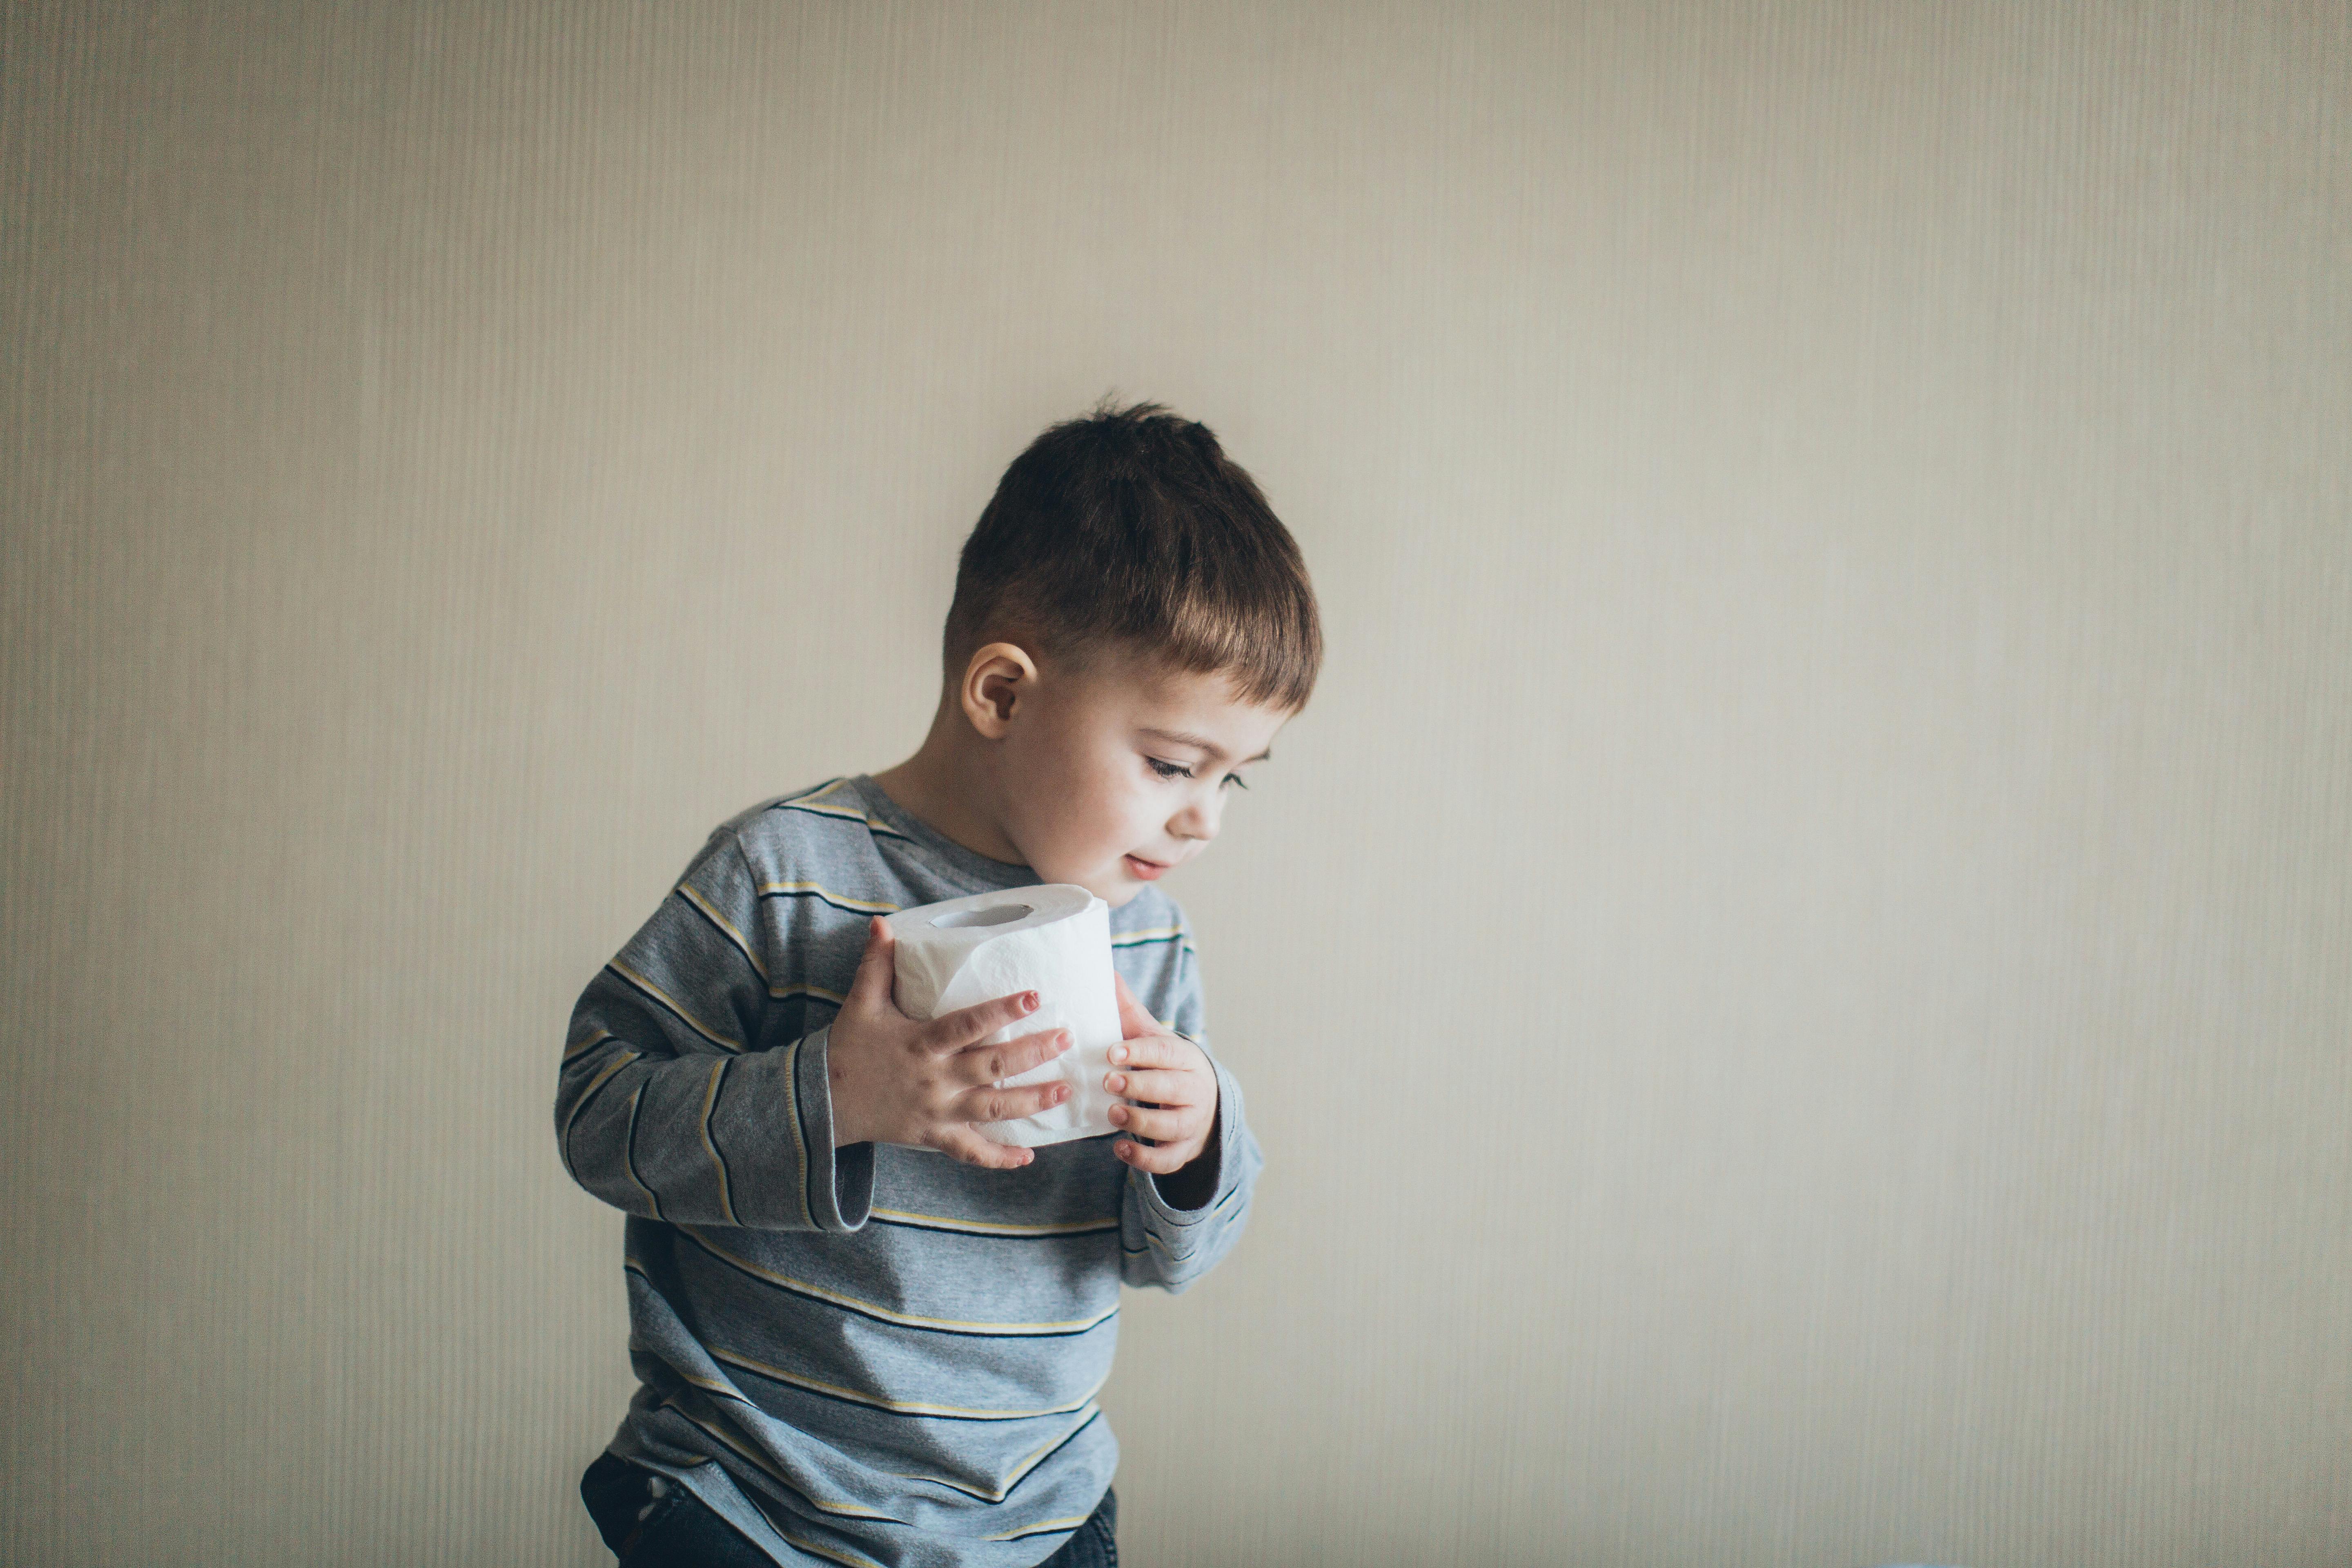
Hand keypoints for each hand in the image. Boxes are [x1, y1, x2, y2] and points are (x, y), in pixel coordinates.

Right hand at [827, 916, 1073, 1168]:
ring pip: (993, 1110)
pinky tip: (1028, 1156)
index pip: (967, 1024)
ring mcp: (937, 1111)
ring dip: (1032, 1102)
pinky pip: (971, 1152)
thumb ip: (877, 964)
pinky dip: (999, 1159)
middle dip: (1032, 1053)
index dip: (1001, 1011)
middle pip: (992, 1067)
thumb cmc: (848, 1047)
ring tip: (1066, 1089)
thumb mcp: (862, 1003)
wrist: (823, 1102)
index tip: (1034, 997)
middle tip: (1065, 1038)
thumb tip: (882, 923)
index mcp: (921, 1043)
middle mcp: (934, 1079)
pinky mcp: (934, 1136)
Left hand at [1105, 972, 1218, 1176]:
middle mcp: (1194, 1091)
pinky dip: (1144, 1159)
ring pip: (1170, 1126)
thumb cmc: (1167, 1066)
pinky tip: (1120, 1148)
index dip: (1139, 1052)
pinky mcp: (1182, 1151)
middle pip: (1170, 1089)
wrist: (1203, 1105)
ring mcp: (1191, 1124)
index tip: (1112, 1052)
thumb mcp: (1154, 1038)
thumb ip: (1129, 1011)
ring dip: (1140, 1122)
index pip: (1165, 1053)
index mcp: (1187, 1059)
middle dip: (1139, 1086)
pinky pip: (1167, 1160)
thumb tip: (1106, 972)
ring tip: (1113, 1114)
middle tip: (1109, 1082)